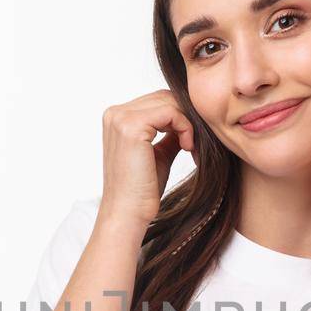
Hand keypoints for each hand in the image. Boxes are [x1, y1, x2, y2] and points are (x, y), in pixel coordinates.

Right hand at [99, 90, 194, 229]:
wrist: (129, 213)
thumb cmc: (142, 190)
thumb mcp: (159, 154)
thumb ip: (170, 134)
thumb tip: (189, 121)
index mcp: (117, 118)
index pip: (157, 101)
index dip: (180, 116)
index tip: (191, 141)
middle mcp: (115, 113)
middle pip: (163, 97)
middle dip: (186, 117)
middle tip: (196, 143)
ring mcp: (120, 118)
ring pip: (169, 103)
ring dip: (188, 123)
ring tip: (191, 147)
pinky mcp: (132, 126)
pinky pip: (171, 112)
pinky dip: (185, 127)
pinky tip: (187, 147)